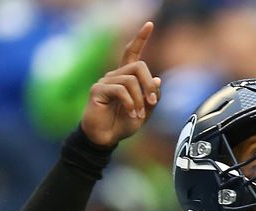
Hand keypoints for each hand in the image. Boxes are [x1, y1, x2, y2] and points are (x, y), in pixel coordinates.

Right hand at [80, 21, 161, 147]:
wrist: (104, 139)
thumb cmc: (121, 125)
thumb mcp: (144, 112)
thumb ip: (152, 97)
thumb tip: (158, 79)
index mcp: (125, 78)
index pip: (132, 53)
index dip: (140, 39)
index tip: (150, 24)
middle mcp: (115, 75)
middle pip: (138, 66)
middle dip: (148, 84)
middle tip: (152, 101)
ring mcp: (105, 81)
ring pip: (131, 79)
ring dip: (139, 99)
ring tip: (139, 114)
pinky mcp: (98, 90)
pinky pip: (120, 90)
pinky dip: (130, 103)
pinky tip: (131, 114)